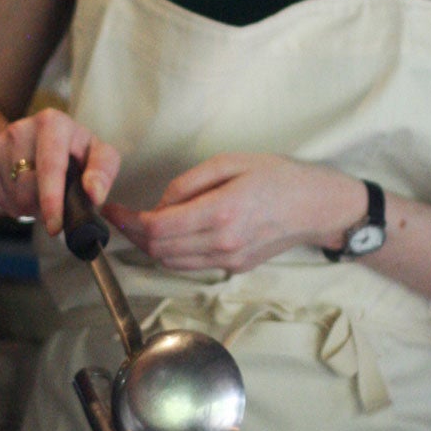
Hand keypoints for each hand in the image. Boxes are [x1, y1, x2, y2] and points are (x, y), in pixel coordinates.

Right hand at [0, 110, 123, 238]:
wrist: (34, 145)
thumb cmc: (74, 154)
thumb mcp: (97, 155)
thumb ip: (103, 171)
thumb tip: (94, 194)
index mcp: (53, 122)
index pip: (50, 165)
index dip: (52, 199)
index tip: (55, 226)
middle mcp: (22, 127)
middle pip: (27, 186)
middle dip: (42, 208)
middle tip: (54, 214)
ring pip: (13, 196)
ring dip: (30, 208)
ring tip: (40, 198)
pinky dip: (14, 206)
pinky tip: (24, 195)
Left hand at [104, 154, 367, 273]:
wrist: (318, 206)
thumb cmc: (279, 177)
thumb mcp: (231, 162)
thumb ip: (189, 183)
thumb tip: (160, 203)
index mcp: (221, 212)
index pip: (157, 228)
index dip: (127, 221)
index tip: (112, 209)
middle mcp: (223, 243)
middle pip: (158, 250)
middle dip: (133, 234)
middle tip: (122, 215)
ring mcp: (229, 260)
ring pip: (171, 263)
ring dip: (150, 246)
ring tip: (142, 223)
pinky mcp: (235, 267)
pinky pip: (191, 265)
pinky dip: (172, 252)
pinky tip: (172, 232)